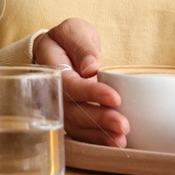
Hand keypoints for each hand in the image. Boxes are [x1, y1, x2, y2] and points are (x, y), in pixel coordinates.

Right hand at [32, 18, 126, 147]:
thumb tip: (91, 68)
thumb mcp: (74, 30)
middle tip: (123, 125)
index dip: (90, 93)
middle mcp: (51, 90)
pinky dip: (96, 140)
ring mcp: (57, 106)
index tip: (115, 98)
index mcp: (50, 65)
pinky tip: (114, 143)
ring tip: (121, 139)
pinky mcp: (68, 116)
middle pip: (71, 110)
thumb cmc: (68, 39)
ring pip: (74, 125)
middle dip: (98, 120)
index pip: (68, 83)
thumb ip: (82, 46)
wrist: (58, 50)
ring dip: (98, 135)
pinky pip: (79, 132)